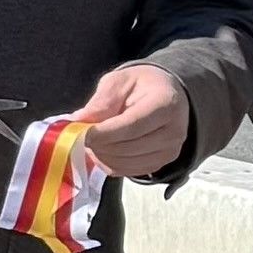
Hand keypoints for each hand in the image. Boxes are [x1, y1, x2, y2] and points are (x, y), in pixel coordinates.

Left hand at [73, 61, 194, 183]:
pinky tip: (101, 148)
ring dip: (100, 154)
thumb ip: (102, 100)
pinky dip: (108, 163)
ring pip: (124, 163)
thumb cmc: (142, 85)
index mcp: (166, 104)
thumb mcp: (120, 81)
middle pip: (127, 148)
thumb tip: (79, 120)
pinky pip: (126, 171)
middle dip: (98, 144)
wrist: (166, 96)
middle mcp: (173, 132)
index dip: (104, 133)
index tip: (80, 133)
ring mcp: (169, 152)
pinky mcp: (160, 164)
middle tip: (80, 134)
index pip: (132, 126)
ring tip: (91, 138)